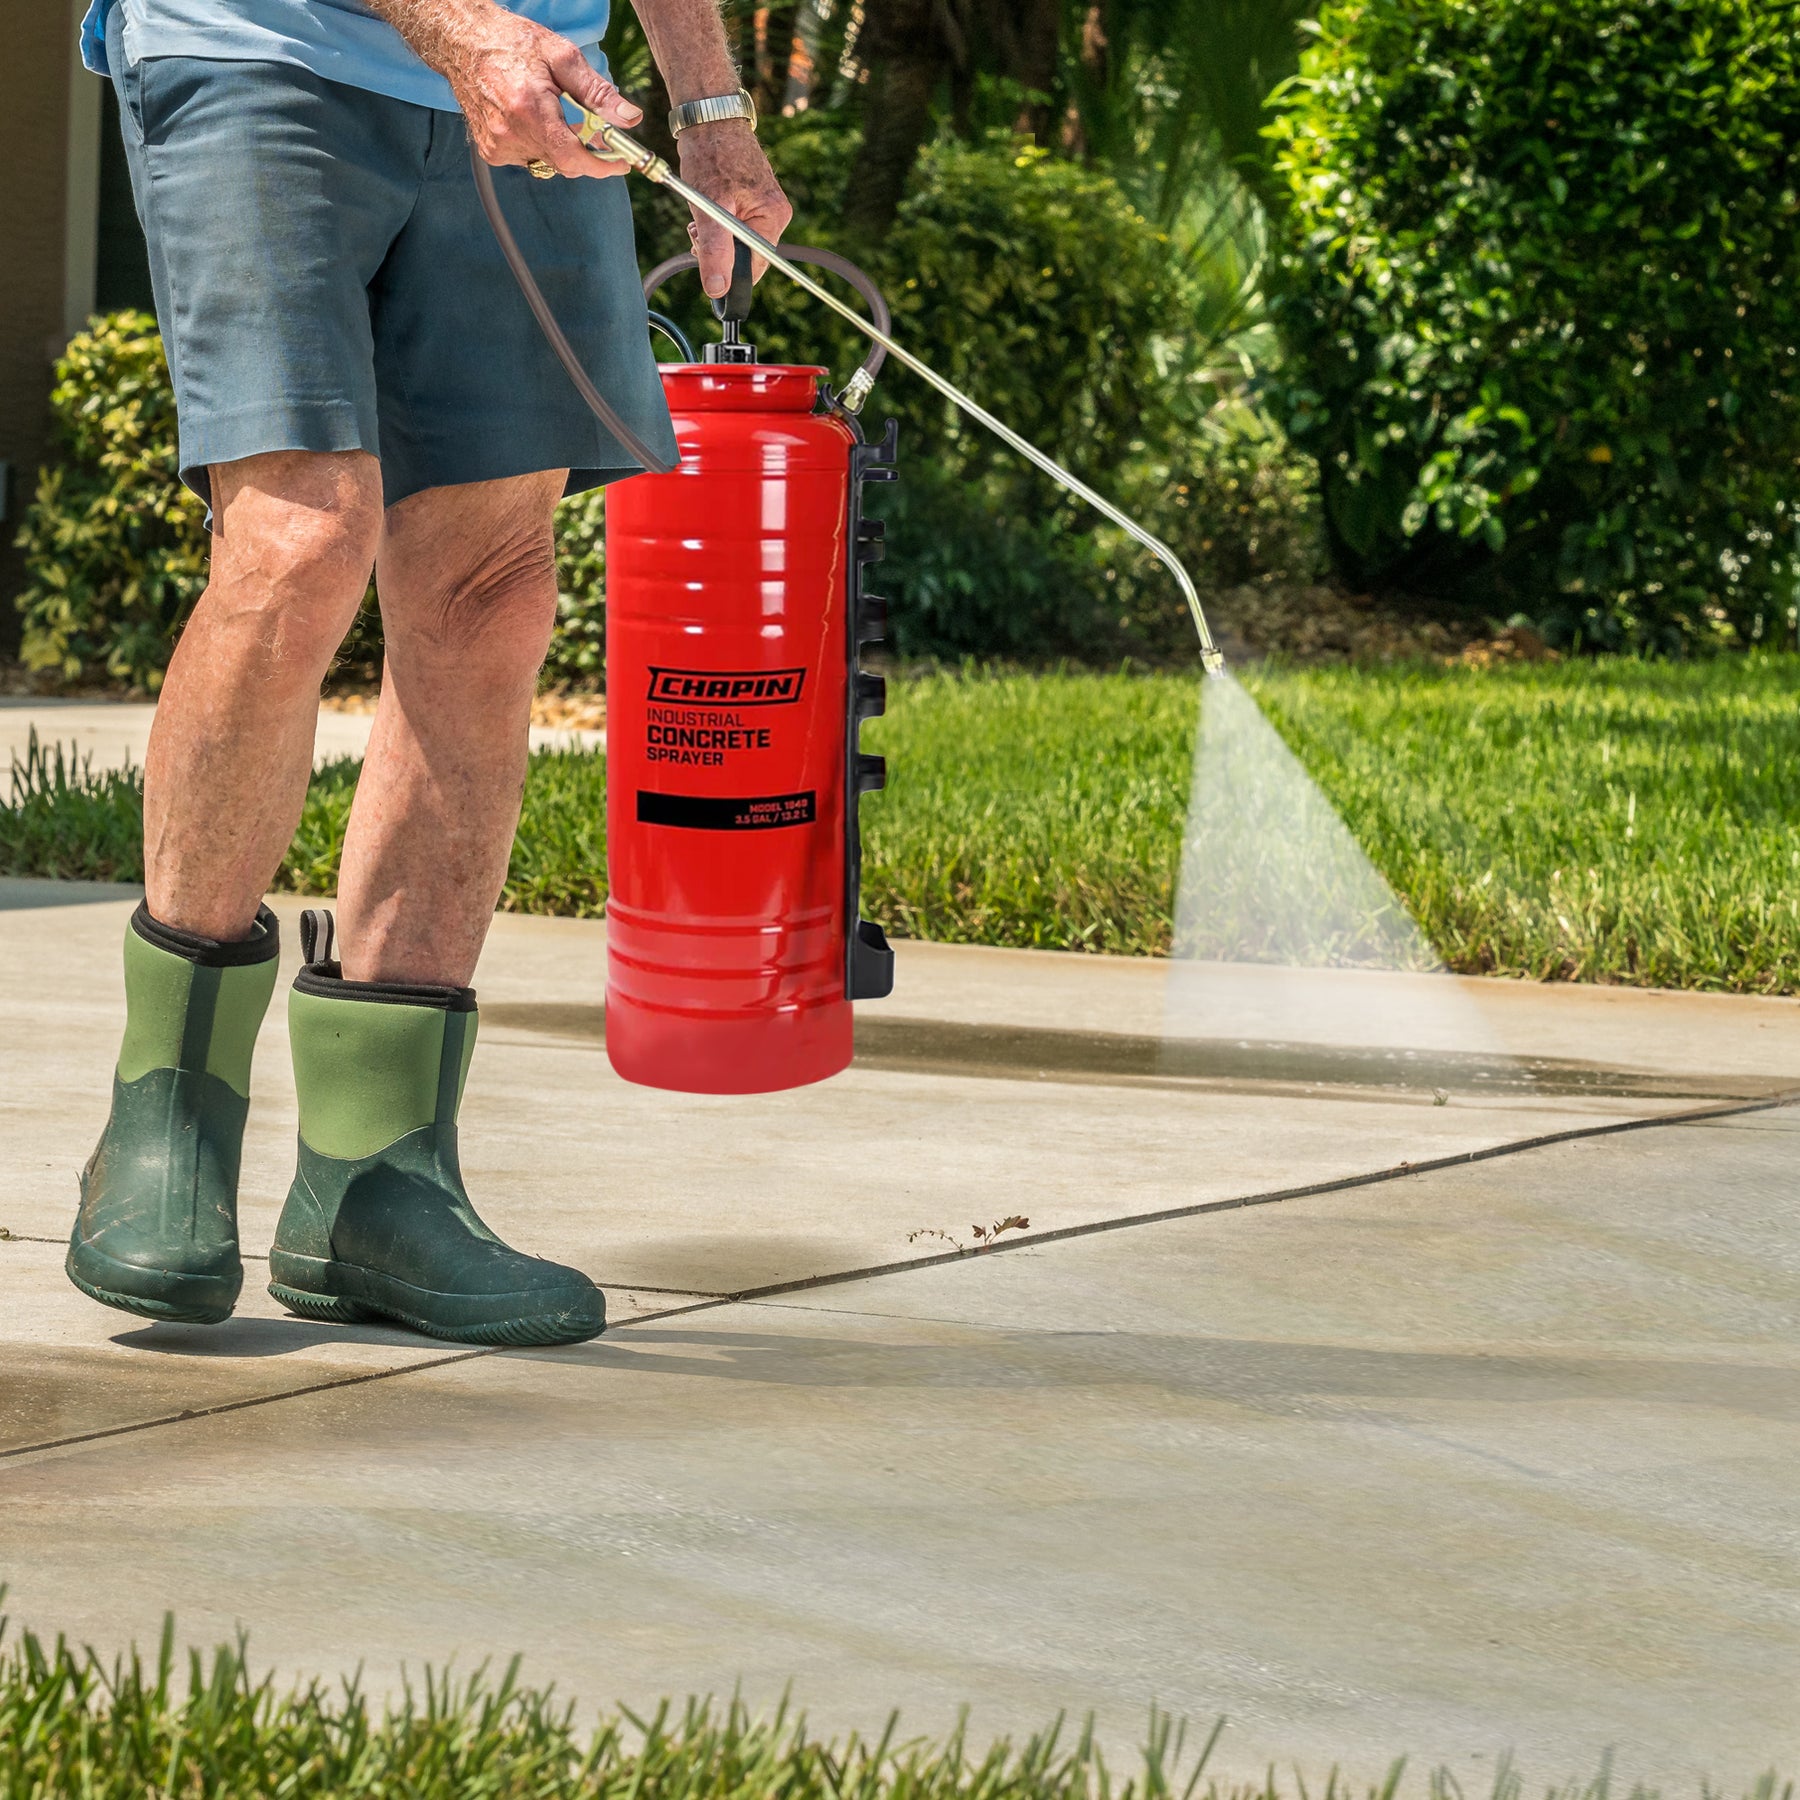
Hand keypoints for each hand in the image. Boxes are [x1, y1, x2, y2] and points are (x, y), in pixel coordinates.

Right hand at [430, 2, 642, 178]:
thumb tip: (629, 118)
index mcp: (529, 109)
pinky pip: (530, 159)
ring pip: (549, 163)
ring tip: (551, 112)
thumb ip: (596, 92)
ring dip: (561, 146)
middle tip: (592, 130)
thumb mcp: (561, 57)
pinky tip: (530, 119)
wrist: (463, 42)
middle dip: (585, 151)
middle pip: (565, 163)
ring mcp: (498, 145)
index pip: (573, 158)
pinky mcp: (491, 152)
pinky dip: (540, 145)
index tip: (621, 163)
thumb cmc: (512, 43)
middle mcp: (510, 133)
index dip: (602, 166)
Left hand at [677, 122, 793, 294]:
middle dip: (719, 251)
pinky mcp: (754, 202)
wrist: (709, 117)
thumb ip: (715, 250)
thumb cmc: (711, 154)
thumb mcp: (708, 206)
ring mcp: (766, 208)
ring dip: (715, 238)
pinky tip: (708, 207)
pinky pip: (737, 228)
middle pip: (747, 257)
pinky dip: (718, 225)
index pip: (755, 267)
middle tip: (697, 230)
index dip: (728, 271)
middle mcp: (776, 215)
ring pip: (738, 244)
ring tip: (701, 213)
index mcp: (773, 218)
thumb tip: (718, 290)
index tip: (702, 256)